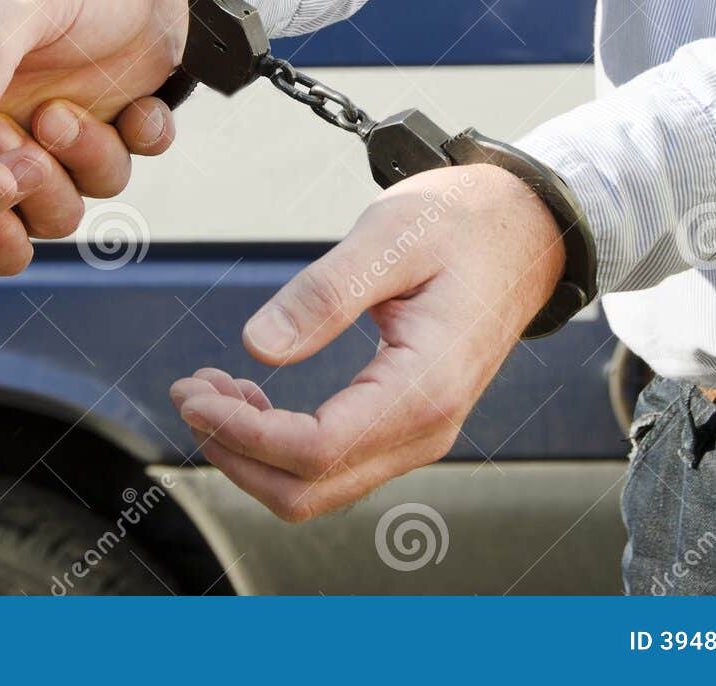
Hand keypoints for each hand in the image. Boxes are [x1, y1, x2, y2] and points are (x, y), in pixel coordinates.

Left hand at [168, 164, 565, 521]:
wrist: (526, 229)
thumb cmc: (463, 223)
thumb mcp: (390, 236)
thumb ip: (325, 294)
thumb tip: (259, 346)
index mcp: (423, 388)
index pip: (314, 450)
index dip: (240, 433)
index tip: (191, 391)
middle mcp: (426, 429)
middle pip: (307, 491)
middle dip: (234, 452)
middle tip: (190, 392)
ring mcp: (419, 433)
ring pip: (317, 487)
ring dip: (252, 451)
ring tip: (213, 387)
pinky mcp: (407, 422)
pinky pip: (334, 461)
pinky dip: (280, 443)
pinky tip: (251, 394)